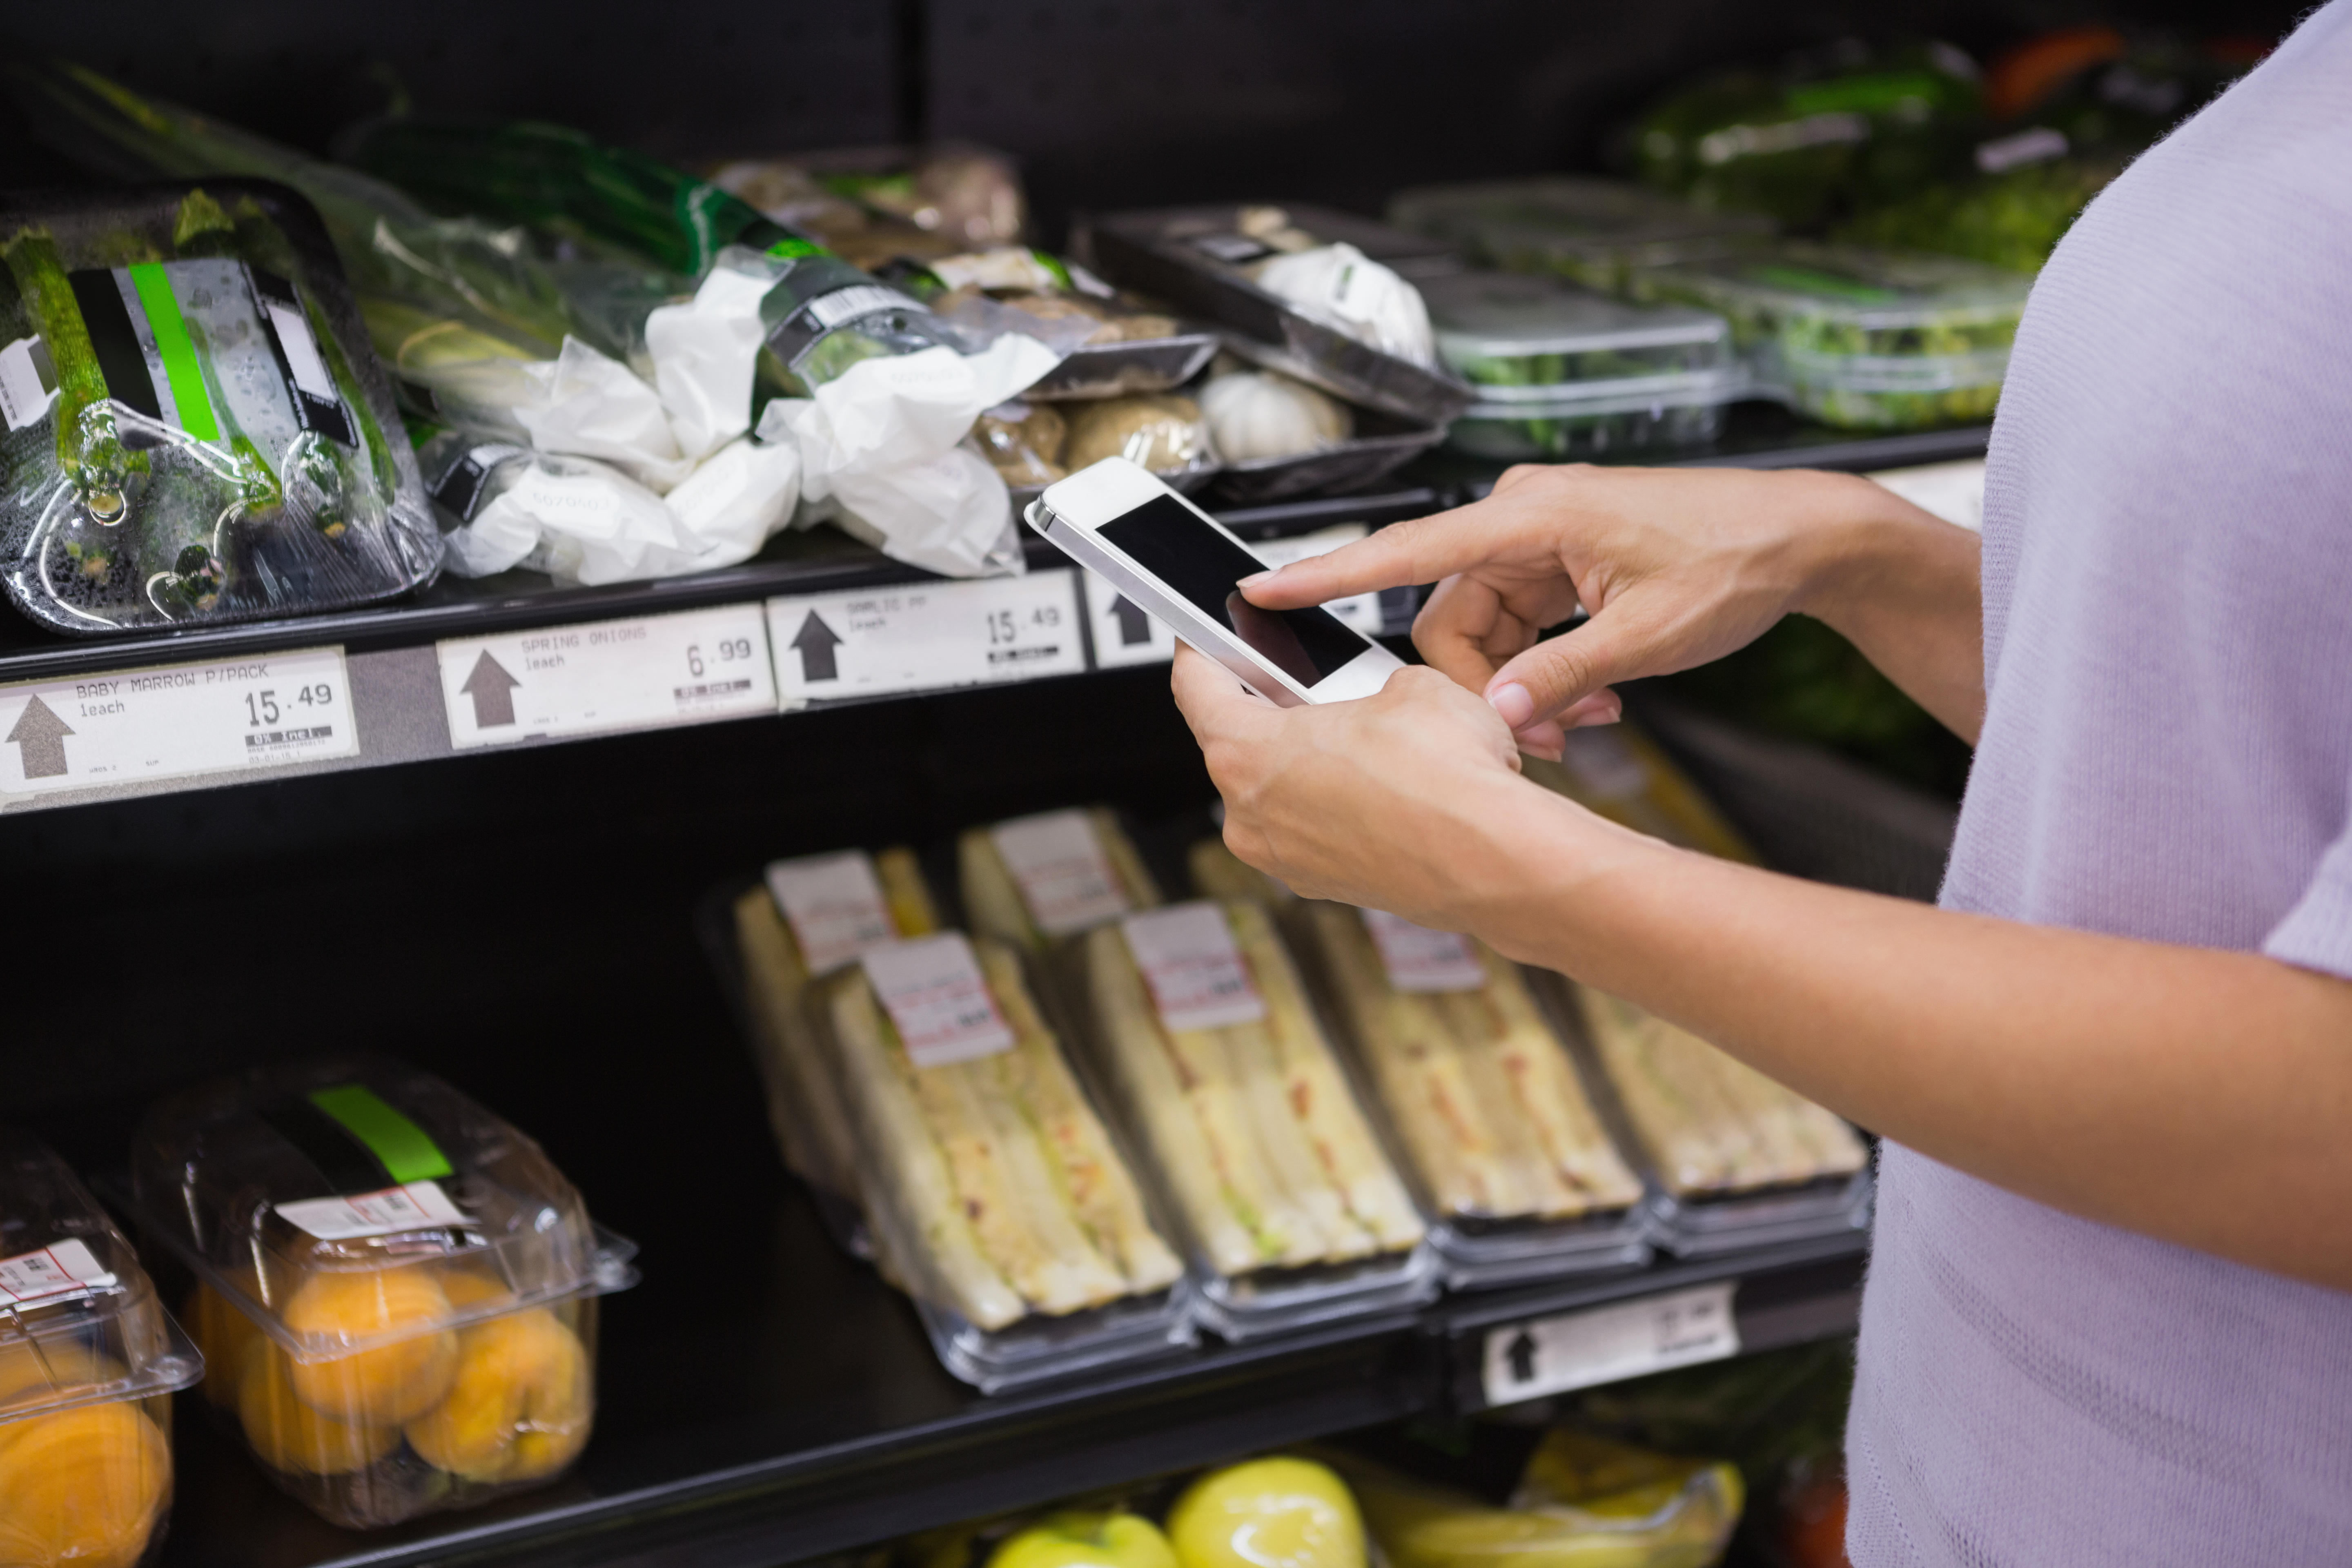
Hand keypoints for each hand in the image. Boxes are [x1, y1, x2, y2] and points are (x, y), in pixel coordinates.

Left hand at [1168, 644, 1534, 924]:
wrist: (1499, 861)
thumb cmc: (1449, 780)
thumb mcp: (1409, 684)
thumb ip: (1368, 684)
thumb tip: (1379, 699)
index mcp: (1248, 754)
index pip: (1195, 687)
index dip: (1199, 650)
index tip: (1203, 639)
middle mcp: (1251, 817)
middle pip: (1235, 743)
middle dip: (1268, 707)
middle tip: (1299, 679)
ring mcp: (1286, 859)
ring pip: (1277, 791)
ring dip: (1306, 759)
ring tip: (1358, 731)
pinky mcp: (1326, 885)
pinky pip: (1312, 828)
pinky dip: (1335, 802)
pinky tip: (1381, 781)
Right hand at [1238, 463, 1891, 757]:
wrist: (1800, 536)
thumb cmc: (1733, 564)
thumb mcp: (1647, 638)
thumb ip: (1561, 676)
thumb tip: (1494, 715)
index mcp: (1531, 518)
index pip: (1408, 550)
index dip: (1330, 574)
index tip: (1266, 589)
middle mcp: (1523, 521)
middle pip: (1451, 619)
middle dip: (1483, 688)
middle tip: (1547, 739)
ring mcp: (1542, 542)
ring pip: (1486, 631)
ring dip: (1522, 685)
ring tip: (1589, 720)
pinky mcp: (1561, 563)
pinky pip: (1522, 625)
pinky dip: (1545, 668)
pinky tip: (1595, 696)